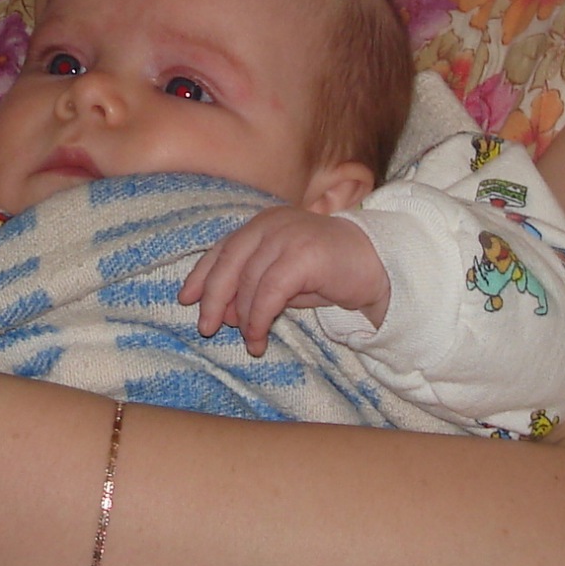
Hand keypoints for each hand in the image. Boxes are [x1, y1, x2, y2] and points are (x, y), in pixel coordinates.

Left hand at [181, 208, 390, 356]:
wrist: (378, 266)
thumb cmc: (329, 272)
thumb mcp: (284, 280)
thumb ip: (254, 289)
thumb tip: (224, 314)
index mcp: (263, 224)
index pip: (223, 248)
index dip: (202, 274)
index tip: (186, 299)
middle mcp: (271, 224)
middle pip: (229, 263)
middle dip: (214, 298)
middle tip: (207, 328)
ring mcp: (287, 235)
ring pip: (248, 281)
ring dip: (242, 317)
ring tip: (248, 342)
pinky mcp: (302, 254)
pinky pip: (268, 293)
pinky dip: (258, 319)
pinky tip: (259, 338)